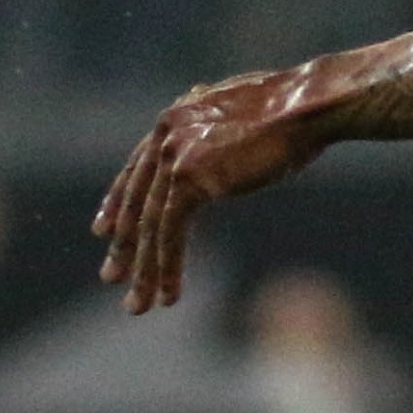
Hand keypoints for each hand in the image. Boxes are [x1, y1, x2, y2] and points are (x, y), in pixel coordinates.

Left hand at [93, 66, 330, 313]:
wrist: (308, 107)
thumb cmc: (298, 111)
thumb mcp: (250, 120)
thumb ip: (228, 132)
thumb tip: (235, 138)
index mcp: (177, 117)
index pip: (138, 167)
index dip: (121, 202)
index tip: (105, 229)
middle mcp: (167, 132)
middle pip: (138, 200)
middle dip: (125, 244)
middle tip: (111, 278)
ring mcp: (176, 154)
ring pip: (152, 223)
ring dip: (146, 269)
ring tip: (139, 305)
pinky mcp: (190, 177)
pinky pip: (171, 231)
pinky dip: (169, 266)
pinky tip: (169, 296)